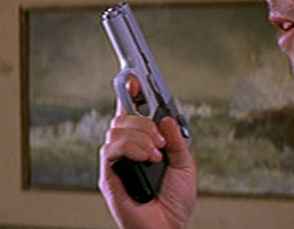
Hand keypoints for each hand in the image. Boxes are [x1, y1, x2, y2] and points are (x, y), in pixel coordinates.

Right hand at [98, 76, 196, 228]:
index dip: (130, 93)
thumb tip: (165, 119)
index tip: (134, 78)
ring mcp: (117, 160)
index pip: (133, 113)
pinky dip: (132, 148)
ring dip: (140, 136)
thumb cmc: (173, 204)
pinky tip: (146, 158)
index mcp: (144, 144)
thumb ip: (176, 141)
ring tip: (155, 153)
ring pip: (117, 129)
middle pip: (123, 116)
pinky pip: (111, 148)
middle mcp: (127, 150)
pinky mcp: (108, 173)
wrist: (166, 228)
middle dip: (143, 120)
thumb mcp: (185, 165)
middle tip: (159, 139)